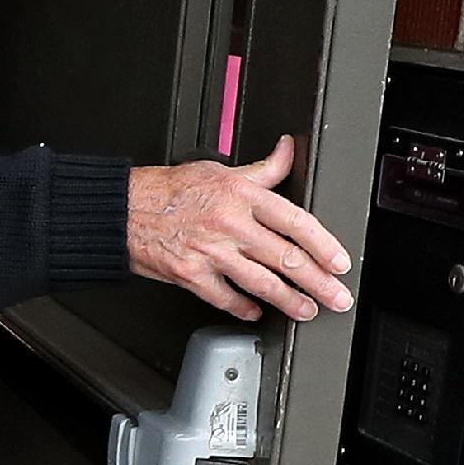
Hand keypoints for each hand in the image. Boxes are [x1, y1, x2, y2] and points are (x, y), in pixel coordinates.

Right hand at [127, 136, 356, 322]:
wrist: (123, 209)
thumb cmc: (169, 190)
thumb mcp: (221, 170)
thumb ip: (263, 169)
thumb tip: (289, 151)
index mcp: (241, 195)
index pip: (295, 221)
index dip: (323, 245)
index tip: (340, 262)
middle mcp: (229, 224)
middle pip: (285, 258)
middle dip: (317, 282)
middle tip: (337, 297)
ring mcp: (210, 252)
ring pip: (261, 282)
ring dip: (289, 301)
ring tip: (306, 311)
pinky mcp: (190, 274)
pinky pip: (224, 297)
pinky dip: (243, 308)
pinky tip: (256, 313)